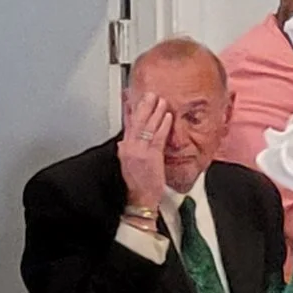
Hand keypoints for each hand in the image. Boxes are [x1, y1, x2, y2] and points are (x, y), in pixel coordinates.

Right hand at [118, 92, 173, 214]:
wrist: (140, 198)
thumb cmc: (137, 183)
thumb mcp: (129, 162)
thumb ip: (129, 147)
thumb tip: (128, 136)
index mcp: (124, 148)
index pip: (128, 125)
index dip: (133, 110)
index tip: (136, 98)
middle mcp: (130, 148)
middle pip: (137, 122)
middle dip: (144, 106)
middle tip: (150, 94)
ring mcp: (141, 151)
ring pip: (148, 127)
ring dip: (156, 112)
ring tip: (161, 101)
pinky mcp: (152, 156)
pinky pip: (158, 137)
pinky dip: (163, 125)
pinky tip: (168, 117)